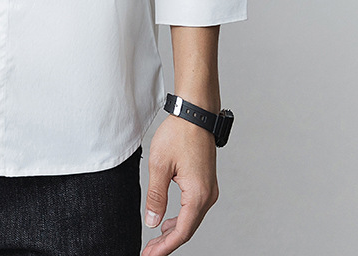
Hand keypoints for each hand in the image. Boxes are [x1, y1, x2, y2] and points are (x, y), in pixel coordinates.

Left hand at [141, 113, 218, 255]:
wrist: (195, 115)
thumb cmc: (179, 135)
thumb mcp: (159, 165)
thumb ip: (155, 195)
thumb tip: (152, 221)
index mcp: (197, 195)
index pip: (182, 232)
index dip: (164, 247)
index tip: (149, 255)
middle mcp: (208, 196)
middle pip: (188, 229)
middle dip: (167, 243)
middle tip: (148, 252)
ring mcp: (209, 190)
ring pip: (191, 220)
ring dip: (174, 232)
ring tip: (154, 241)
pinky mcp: (206, 184)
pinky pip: (194, 209)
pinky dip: (180, 219)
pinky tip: (167, 222)